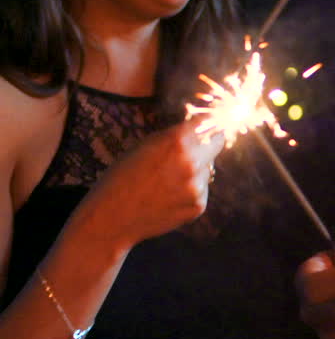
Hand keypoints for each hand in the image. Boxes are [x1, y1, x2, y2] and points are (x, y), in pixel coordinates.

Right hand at [69, 119, 221, 251]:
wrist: (112, 217)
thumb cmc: (122, 177)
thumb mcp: (144, 145)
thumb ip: (174, 135)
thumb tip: (199, 126)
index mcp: (177, 141)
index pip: (209, 121)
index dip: (207, 122)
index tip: (207, 124)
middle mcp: (192, 162)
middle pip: (218, 142)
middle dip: (208, 143)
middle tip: (195, 148)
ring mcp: (197, 186)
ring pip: (207, 169)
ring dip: (195, 170)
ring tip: (166, 182)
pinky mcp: (198, 205)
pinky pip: (201, 190)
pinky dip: (190, 191)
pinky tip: (167, 197)